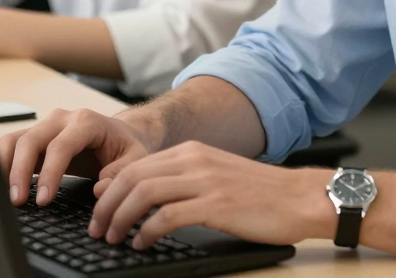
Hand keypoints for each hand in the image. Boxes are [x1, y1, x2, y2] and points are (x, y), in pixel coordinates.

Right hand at [0, 108, 152, 206]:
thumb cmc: (125, 147)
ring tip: (3, 196)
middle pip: (31, 139)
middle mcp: (62, 119)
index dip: (50, 173)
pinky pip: (10, 145)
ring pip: (15, 140)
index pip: (61, 145)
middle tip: (18, 202)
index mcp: (87, 121)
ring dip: (4, 167)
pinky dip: (0, 163)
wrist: (120, 133)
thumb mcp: (135, 158)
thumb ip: (122, 172)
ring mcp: (46, 126)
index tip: (44, 200)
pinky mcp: (35, 137)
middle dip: (20, 171)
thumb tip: (100, 188)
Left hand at [88, 141, 334, 248]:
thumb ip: (184, 178)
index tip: (98, 205)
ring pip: (144, 192)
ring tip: (112, 237)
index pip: (137, 163)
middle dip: (106, 203)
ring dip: (120, 217)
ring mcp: (205, 181)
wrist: (298, 197)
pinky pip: (167, 216)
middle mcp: (195, 160)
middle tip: (97, 227)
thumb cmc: (259, 193)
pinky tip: (141, 244)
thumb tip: (147, 195)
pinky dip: (146, 231)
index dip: (110, 185)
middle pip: (133, 175)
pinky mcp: (216, 205)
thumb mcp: (217, 175)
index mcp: (193, 151)